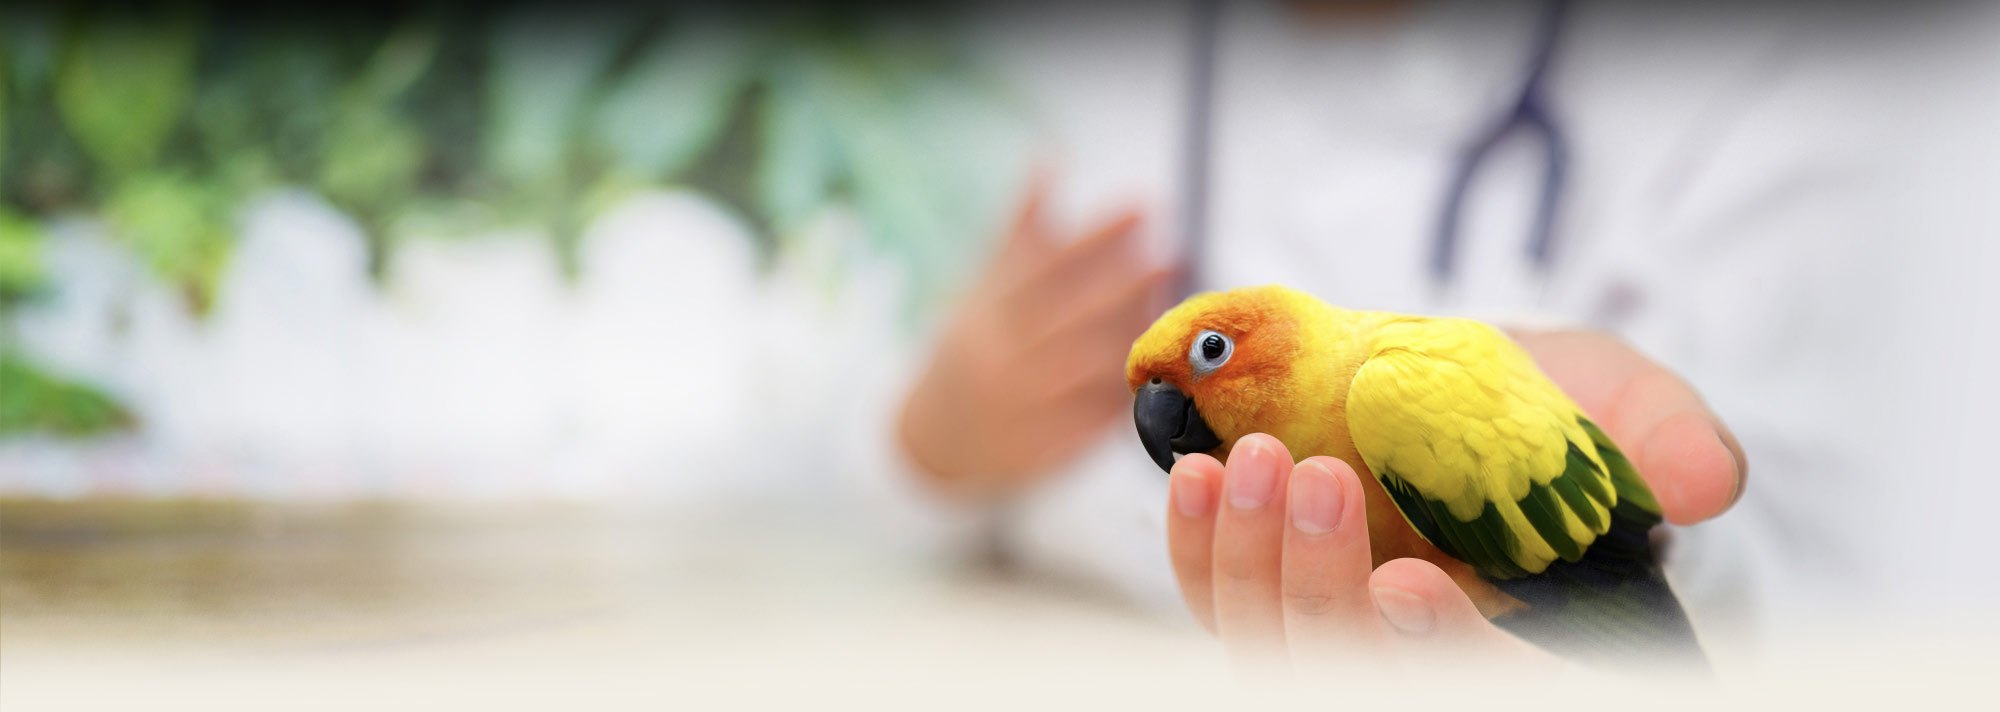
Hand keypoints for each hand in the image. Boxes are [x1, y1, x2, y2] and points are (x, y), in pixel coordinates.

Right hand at [898, 173, 1174, 499]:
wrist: (929, 438)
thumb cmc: (971, 346)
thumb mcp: (984, 288)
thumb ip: (1021, 233)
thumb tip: (1051, 159)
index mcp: (988, 310)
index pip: (1049, 263)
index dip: (1099, 234)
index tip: (1145, 203)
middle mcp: (1001, 355)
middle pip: (1075, 315)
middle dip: (1130, 285)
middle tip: (1179, 256)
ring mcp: (1019, 404)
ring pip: (1089, 369)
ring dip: (1135, 341)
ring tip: (1178, 316)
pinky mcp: (1040, 450)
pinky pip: (1094, 422)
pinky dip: (1127, 397)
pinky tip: (1163, 376)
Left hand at [1165, 330, 1744, 670]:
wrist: (1456, 387)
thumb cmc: (1547, 410)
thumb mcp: (1619, 406)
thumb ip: (1663, 438)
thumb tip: (1709, 484)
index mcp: (1528, 647)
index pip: (1489, 691)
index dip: (1448, 659)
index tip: (1410, 588)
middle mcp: (1423, 661)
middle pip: (1353, 681)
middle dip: (1322, 597)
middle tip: (1315, 477)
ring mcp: (1337, 638)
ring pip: (1273, 658)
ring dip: (1247, 567)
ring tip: (1250, 460)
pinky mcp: (1267, 598)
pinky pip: (1214, 609)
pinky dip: (1196, 551)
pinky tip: (1196, 474)